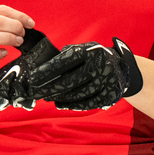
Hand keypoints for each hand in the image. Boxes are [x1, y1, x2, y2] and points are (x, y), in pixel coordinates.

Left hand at [24, 38, 142, 110]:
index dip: (46, 72)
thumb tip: (41, 69)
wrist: (121, 66)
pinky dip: (72, 105)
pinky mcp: (110, 94)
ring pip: (77, 94)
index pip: (62, 62)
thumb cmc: (92, 57)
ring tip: (46, 97)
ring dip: (59, 97)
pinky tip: (60, 104)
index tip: (32, 79)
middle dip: (49, 88)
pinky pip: (88, 103)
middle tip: (35, 92)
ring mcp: (106, 81)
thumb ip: (64, 56)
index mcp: (88, 51)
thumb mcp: (81, 49)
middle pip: (69, 81)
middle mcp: (98, 65)